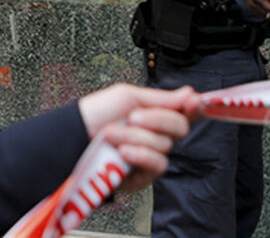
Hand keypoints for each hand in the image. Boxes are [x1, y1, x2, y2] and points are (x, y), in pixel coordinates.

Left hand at [78, 84, 201, 192]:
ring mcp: (149, 155)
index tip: (194, 102)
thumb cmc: (94, 115)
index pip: (184, 111)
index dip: (195, 107)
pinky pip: (157, 164)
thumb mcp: (127, 96)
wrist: (74, 138)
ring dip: (136, 137)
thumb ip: (162, 98)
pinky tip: (124, 152)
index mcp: (154, 113)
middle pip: (180, 127)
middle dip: (156, 119)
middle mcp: (155, 134)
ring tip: (113, 135)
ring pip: (165, 146)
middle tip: (133, 117)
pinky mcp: (143, 175)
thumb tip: (190, 93)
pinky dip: (140, 155)